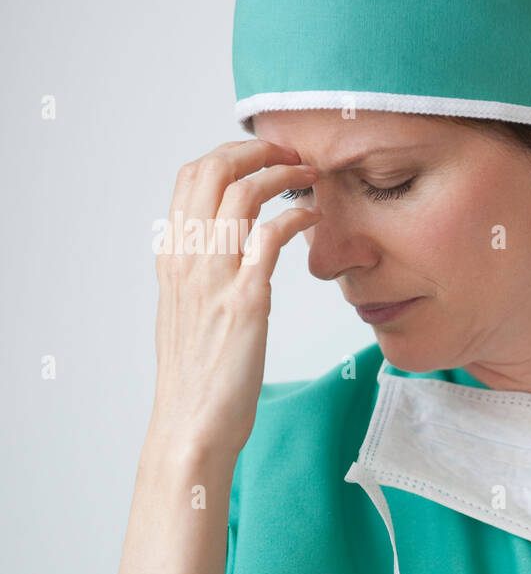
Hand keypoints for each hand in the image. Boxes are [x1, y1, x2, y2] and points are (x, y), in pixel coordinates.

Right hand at [149, 139, 320, 459]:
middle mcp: (187, 258)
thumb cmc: (200, 375)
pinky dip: (296, 214)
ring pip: (242, 192)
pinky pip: (270, 235)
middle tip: (293, 154)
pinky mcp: (247, 300)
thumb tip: (220, 248)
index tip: (263, 155)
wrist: (193, 424)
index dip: (229, 154)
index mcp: (173, 258)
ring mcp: (214, 277)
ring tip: (310, 176)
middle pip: (212, 169)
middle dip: (257, 149)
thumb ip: (200, 274)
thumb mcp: (189, 312)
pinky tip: (314, 216)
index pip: (189, 177)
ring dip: (282, 173)